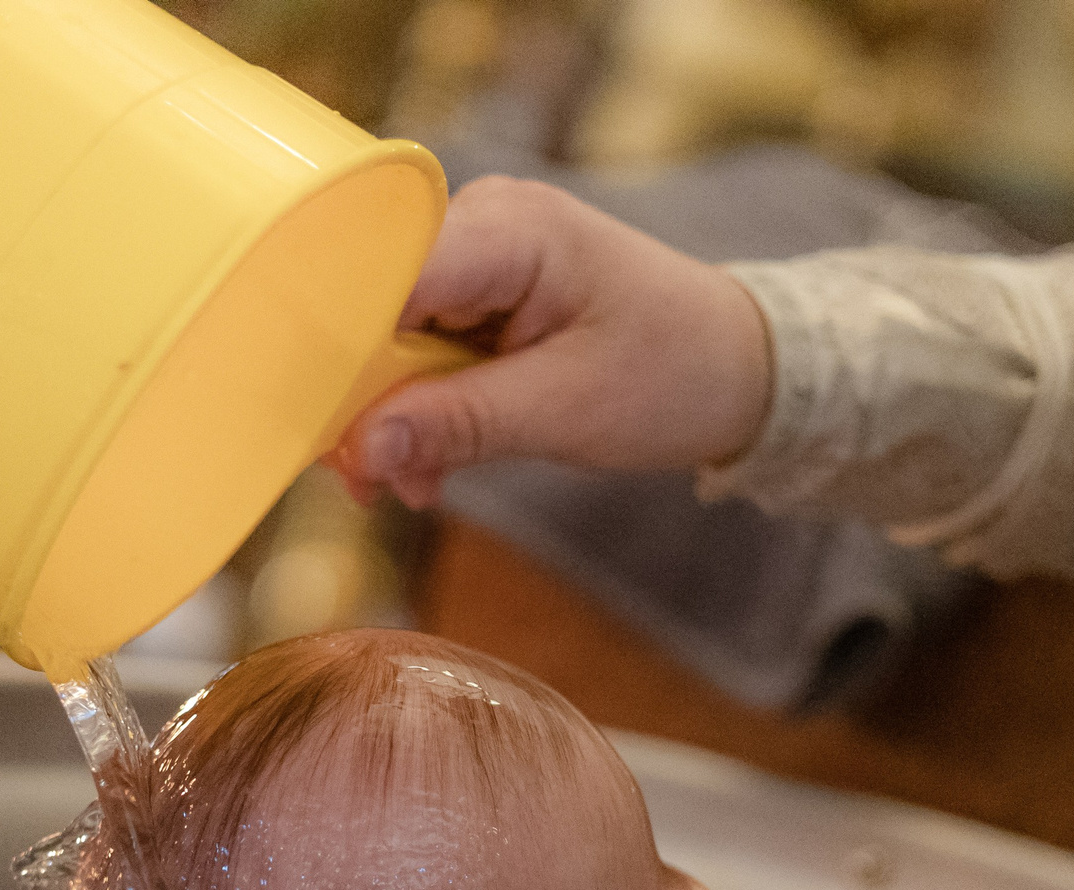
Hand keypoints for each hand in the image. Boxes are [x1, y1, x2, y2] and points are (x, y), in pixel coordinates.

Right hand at [327, 176, 772, 508]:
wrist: (740, 367)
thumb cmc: (675, 373)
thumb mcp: (564, 411)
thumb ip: (455, 425)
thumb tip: (361, 448)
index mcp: (509, 228)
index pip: (384, 277)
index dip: (344, 357)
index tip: (332, 437)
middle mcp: (483, 222)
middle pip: (374, 306)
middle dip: (368, 402)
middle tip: (374, 484)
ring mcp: (478, 255)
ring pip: (389, 336)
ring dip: (394, 417)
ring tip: (416, 482)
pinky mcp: (479, 292)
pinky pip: (419, 348)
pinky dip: (420, 409)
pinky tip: (431, 461)